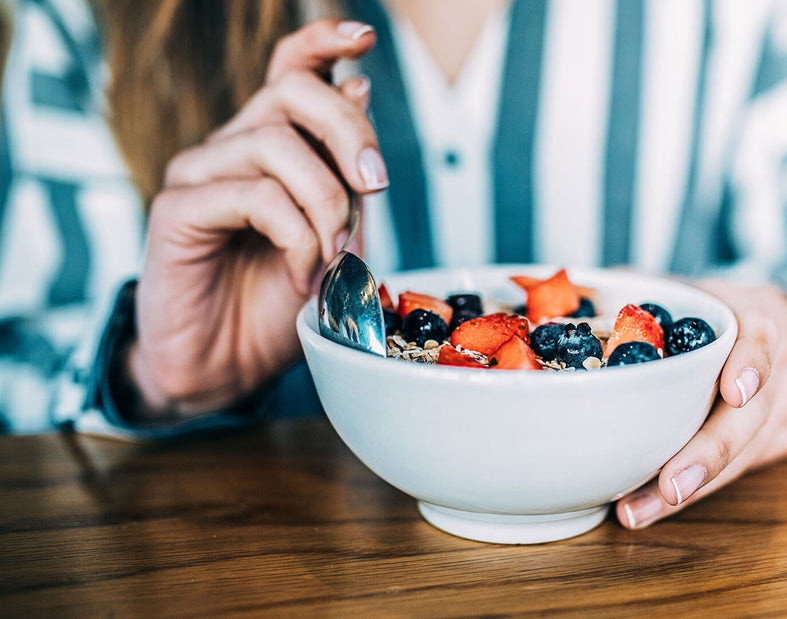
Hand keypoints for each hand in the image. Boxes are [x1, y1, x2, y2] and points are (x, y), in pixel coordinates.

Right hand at [126, 19, 385, 418]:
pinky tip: (302, 272)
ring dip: (325, 204)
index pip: (291, 69)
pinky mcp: (176, 210)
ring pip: (275, 145)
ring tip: (332, 256)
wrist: (229, 366)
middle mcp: (232, 148)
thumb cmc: (281, 302)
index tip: (365, 38)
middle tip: (374, 186)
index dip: (325, 41)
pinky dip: (295, 235)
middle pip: (292, 92)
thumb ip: (347, 173)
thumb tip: (360, 86)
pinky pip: (252, 195)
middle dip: (348, 132)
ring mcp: (200, 175)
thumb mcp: (339, 235)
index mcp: (272, 146)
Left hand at [615, 282, 786, 528]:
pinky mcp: (775, 446)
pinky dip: (690, 493)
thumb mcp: (692, 286)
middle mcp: (782, 372)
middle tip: (669, 486)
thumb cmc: (721, 308)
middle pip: (752, 420)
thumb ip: (644, 289)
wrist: (777, 326)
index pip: (764, 340)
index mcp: (761, 321)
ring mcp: (785, 414)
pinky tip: (648, 506)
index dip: (752, 365)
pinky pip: (733, 475)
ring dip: (688, 491)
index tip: (735, 392)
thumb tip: (581, 291)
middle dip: (708, 457)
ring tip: (637, 510)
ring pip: (742, 459)